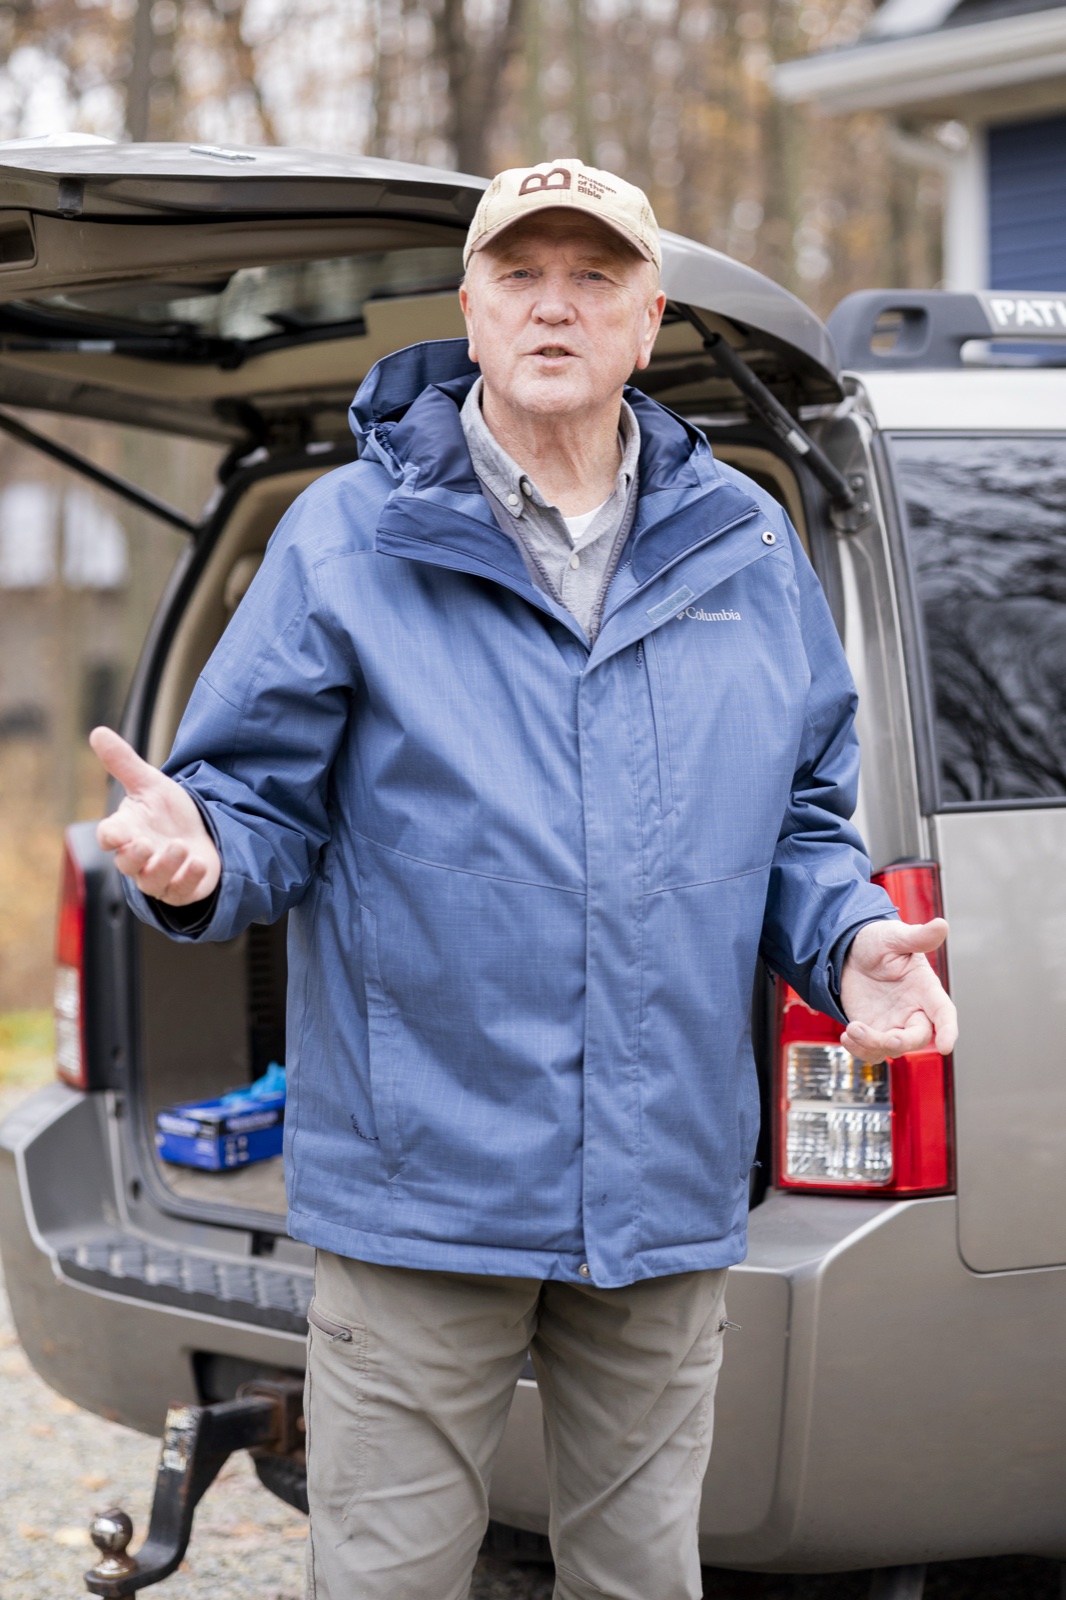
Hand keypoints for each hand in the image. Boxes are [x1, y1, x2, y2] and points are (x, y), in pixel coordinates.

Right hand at [89, 726, 221, 905]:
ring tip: (180, 846)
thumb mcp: (150, 784)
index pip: (109, 838)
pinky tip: (199, 864)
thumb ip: (124, 763)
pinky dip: (188, 879)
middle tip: (144, 844)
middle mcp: (138, 858)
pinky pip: (180, 892)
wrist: (201, 833)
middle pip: (127, 864)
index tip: (115, 834)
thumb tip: (98, 732)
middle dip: (135, 856)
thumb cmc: (168, 812)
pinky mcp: (181, 890)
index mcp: (126, 832)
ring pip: (152, 881)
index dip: (110, 837)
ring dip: (165, 866)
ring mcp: (159, 877)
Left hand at [839, 919, 957, 1063]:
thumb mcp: (895, 936)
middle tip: (885, 1038)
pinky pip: (871, 1051)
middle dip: (902, 1043)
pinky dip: (859, 1050)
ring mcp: (893, 1023)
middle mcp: (913, 1010)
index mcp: (925, 989)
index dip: (948, 1030)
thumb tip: (942, 925)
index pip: (943, 1012)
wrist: (848, 951)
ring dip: (872, 1046)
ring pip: (891, 1049)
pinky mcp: (873, 1030)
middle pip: (917, 1038)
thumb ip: (918, 936)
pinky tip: (847, 1035)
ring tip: (852, 1030)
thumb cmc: (877, 942)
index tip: (945, 1047)